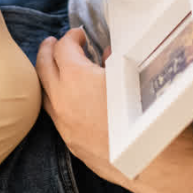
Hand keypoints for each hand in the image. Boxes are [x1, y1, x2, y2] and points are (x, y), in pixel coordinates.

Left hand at [36, 28, 132, 185]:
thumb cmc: (144, 114)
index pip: (63, 48)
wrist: (149, 158)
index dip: (71, 37)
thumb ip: (114, 61)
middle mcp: (62, 99)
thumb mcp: (131, 76)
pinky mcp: (70, 140)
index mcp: (76, 77)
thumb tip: (106, 55)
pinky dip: (55, 99)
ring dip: (47, 77)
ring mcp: (63, 122)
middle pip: (43, 67)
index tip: (79, 34)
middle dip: (47, 51)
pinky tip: (67, 98)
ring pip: (43, 93)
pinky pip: (54, 114)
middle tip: (52, 42)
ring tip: (54, 68)